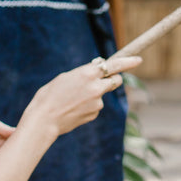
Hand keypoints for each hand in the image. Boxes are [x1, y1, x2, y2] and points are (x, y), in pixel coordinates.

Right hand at [20, 55, 141, 138]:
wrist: (43, 121)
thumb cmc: (49, 95)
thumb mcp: (66, 77)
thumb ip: (84, 74)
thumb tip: (96, 72)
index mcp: (87, 73)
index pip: (114, 65)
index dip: (128, 62)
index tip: (138, 59)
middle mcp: (96, 87)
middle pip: (115, 80)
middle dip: (113, 79)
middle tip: (103, 80)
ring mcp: (97, 102)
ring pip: (102, 95)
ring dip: (93, 95)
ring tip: (72, 99)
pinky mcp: (94, 114)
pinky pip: (95, 106)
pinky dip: (88, 106)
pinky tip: (74, 109)